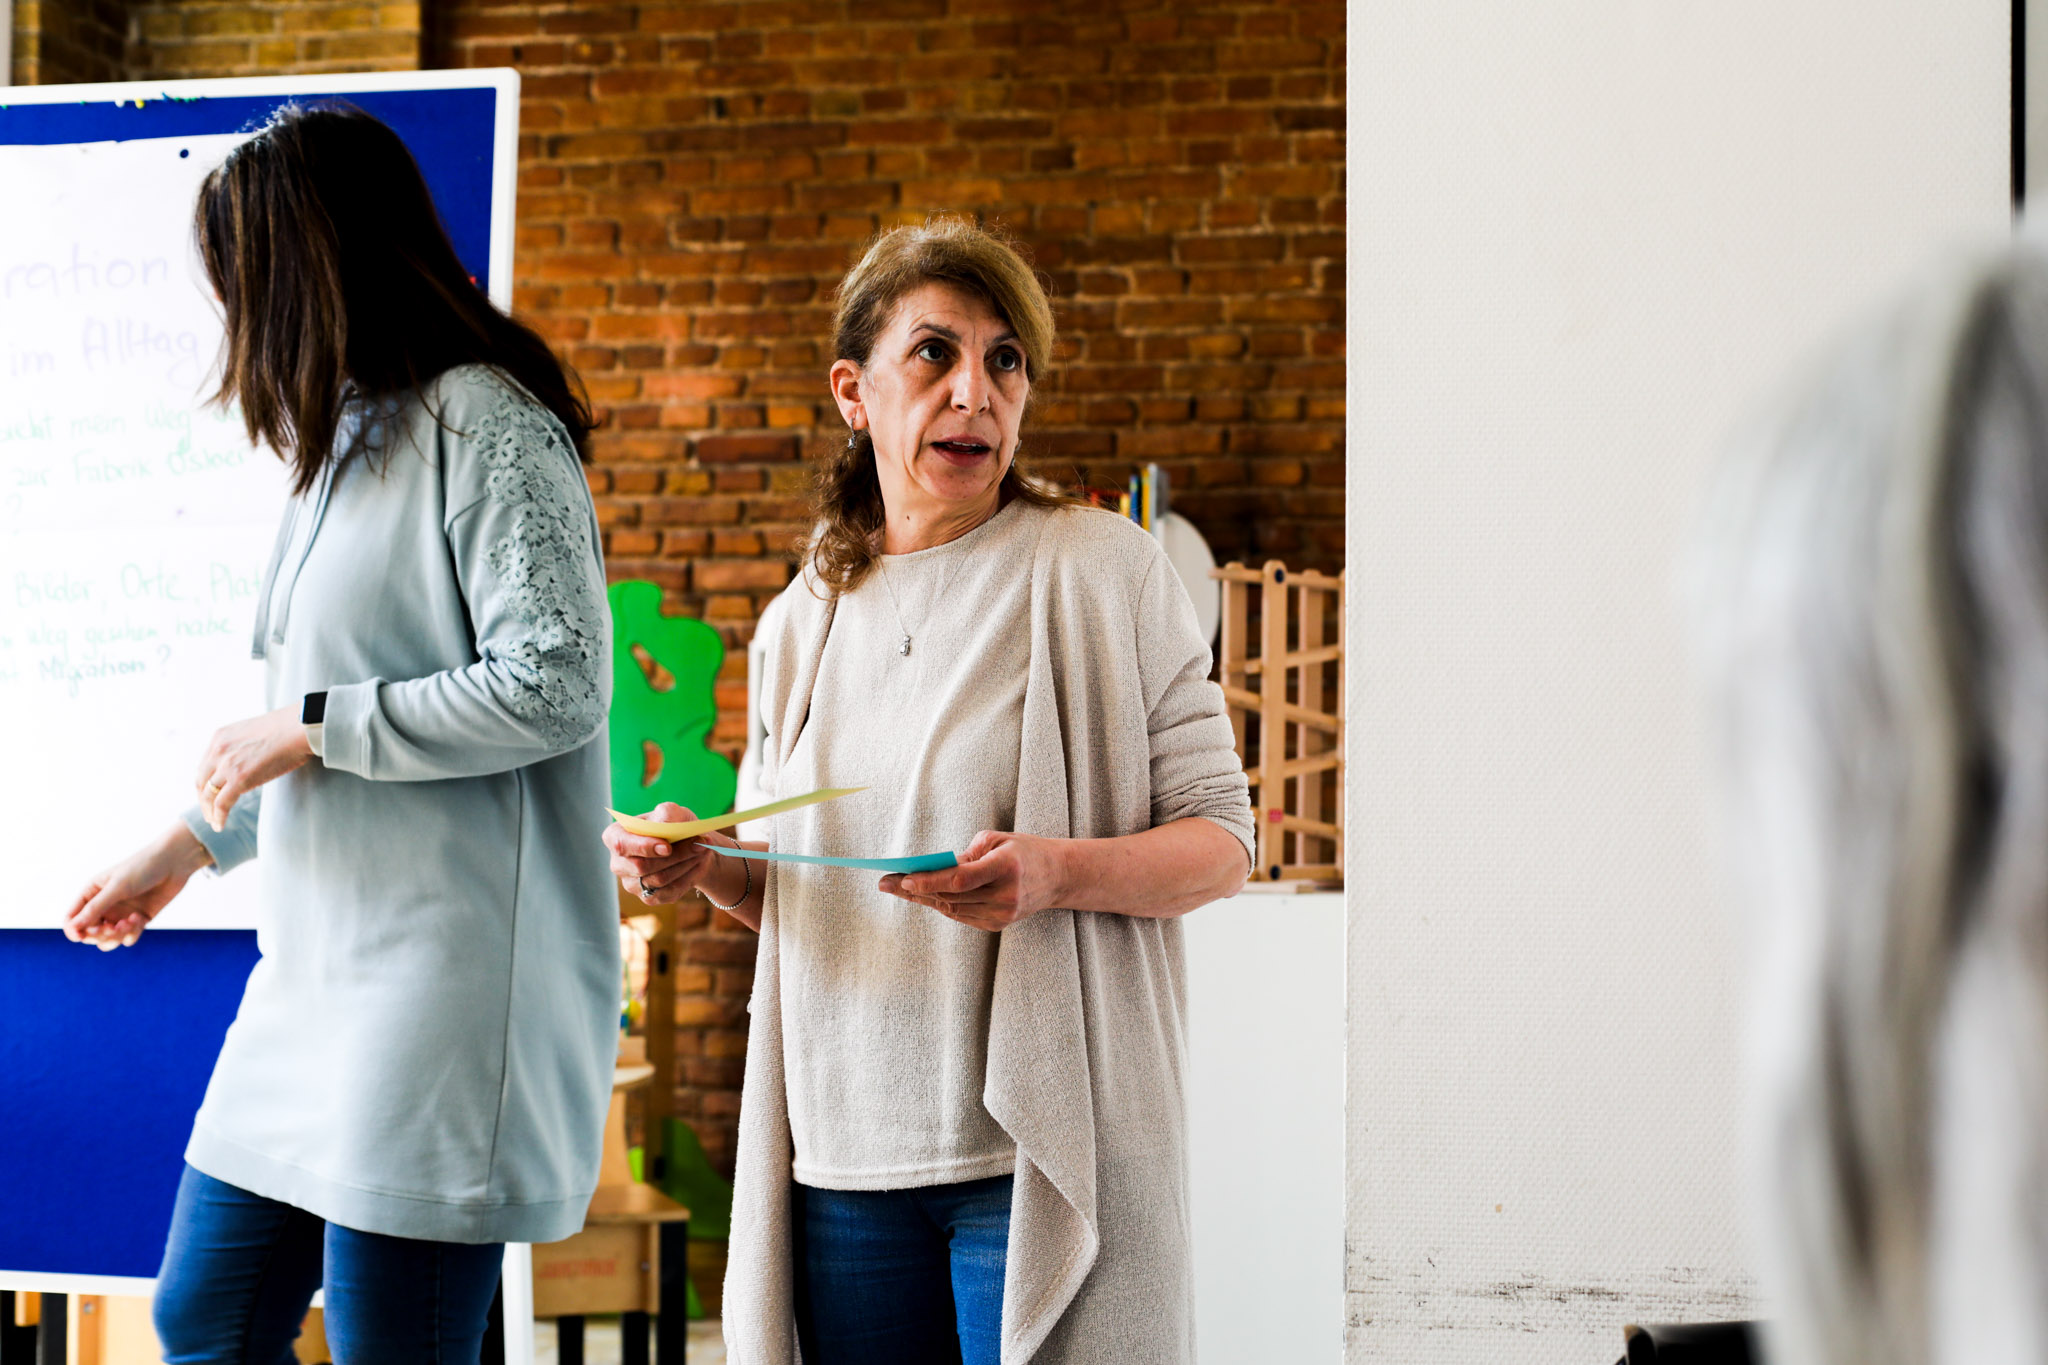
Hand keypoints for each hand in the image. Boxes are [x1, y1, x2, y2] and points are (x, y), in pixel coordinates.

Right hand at [63, 822, 213, 949]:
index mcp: (91, 894)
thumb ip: (95, 908)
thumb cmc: (142, 868)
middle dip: (99, 935)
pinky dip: (132, 933)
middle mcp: (104, 906)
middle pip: (90, 933)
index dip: (74, 931)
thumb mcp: (117, 887)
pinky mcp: (138, 920)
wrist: (174, 862)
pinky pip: (128, 937)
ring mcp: (121, 914)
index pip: (73, 919)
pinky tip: (139, 918)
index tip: (80, 936)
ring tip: (128, 924)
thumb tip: (73, 928)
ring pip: (109, 939)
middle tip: (111, 928)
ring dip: (116, 937)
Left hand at [196, 705, 311, 830]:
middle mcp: (218, 750)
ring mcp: (227, 765)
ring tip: (214, 822)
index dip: (205, 782)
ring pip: (209, 795)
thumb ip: (243, 746)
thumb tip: (249, 761)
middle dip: (203, 799)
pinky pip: (222, 803)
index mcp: (220, 737)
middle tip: (208, 811)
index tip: (209, 793)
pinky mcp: (239, 779)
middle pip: (202, 781)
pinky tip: (220, 826)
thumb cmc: (288, 728)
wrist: (300, 728)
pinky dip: (219, 817)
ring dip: (209, 811)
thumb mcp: (254, 731)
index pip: (204, 765)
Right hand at [602, 803, 725, 904]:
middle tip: (699, 844)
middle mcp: (619, 863)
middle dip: (675, 855)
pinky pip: (669, 892)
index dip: (643, 847)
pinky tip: (699, 864)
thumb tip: (665, 824)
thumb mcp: (673, 812)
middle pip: (642, 866)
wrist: (689, 846)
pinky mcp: (649, 897)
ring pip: (659, 879)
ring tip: (702, 850)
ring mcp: (632, 883)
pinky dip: (689, 877)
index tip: (667, 847)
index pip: (621, 845)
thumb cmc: (674, 825)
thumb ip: (667, 813)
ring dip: (686, 864)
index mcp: (616, 836)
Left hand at [879, 830, 1069, 931]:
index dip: (930, 880)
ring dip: (923, 898)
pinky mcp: (998, 925)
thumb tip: (934, 870)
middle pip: (951, 896)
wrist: (1058, 876)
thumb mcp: (998, 839)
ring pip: (952, 908)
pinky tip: (923, 896)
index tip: (904, 878)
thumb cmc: (1024, 851)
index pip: (961, 879)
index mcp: (1006, 866)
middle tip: (886, 882)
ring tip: (897, 888)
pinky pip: (962, 915)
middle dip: (915, 889)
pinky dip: (941, 905)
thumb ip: (966, 855)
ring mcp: (1003, 914)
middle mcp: (1005, 895)